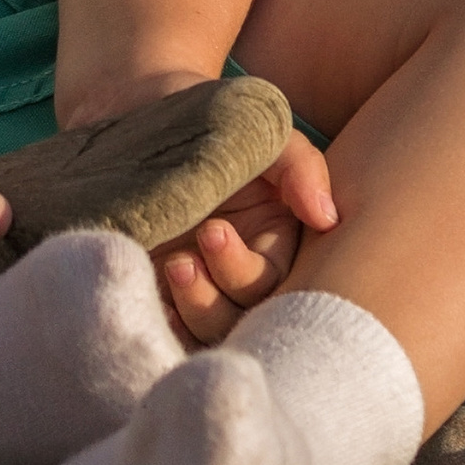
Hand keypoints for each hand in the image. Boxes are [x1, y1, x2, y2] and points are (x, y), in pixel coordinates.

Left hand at [152, 139, 338, 343]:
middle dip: (212, 300)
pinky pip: (175, 339)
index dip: (243, 269)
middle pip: (243, 319)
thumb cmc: (210, 132)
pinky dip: (165, 331)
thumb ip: (299, 165)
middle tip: (181, 261)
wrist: (138, 125)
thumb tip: (326, 218)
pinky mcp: (165, 302)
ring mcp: (203, 294)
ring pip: (211, 334)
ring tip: (170, 265)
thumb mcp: (260, 136)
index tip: (211, 232)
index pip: (273, 283)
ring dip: (191, 310)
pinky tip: (150, 307)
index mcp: (274, 245)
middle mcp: (243, 277)